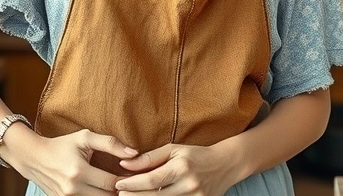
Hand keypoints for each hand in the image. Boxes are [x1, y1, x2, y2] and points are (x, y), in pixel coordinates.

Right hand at [5, 127, 138, 195]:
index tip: (133, 174)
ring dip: (109, 195)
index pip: (111, 183)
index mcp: (78, 171)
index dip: (126, 179)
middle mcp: (72, 189)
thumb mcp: (84, 137)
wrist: (33, 158)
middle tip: (129, 182)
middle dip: (120, 190)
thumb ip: (110, 143)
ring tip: (116, 186)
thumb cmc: (61, 145)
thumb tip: (135, 153)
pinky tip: (102, 190)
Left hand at [113, 143, 240, 195]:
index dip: (132, 183)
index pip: (151, 179)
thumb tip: (124, 164)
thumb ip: (149, 158)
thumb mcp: (173, 150)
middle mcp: (190, 185)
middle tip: (119, 195)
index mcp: (182, 167)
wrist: (225, 165)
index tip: (118, 184)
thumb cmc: (195, 155)